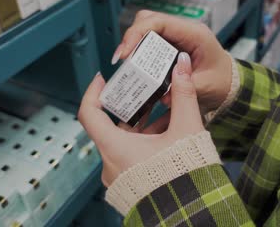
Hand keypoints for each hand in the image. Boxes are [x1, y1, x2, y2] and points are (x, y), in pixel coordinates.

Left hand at [78, 53, 204, 185]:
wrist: (191, 212)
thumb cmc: (185, 176)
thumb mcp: (186, 129)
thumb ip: (184, 95)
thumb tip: (182, 67)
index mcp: (115, 148)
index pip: (89, 113)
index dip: (93, 91)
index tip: (103, 78)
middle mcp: (110, 163)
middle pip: (111, 126)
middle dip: (131, 108)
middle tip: (144, 93)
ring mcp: (118, 176)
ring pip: (123, 142)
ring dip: (141, 127)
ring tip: (163, 114)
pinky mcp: (128, 184)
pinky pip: (129, 157)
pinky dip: (143, 143)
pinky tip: (165, 135)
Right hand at [112, 10, 232, 113]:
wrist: (228, 84)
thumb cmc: (221, 81)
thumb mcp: (206, 87)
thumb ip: (185, 89)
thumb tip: (163, 96)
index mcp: (194, 33)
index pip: (159, 22)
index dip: (137, 34)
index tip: (125, 53)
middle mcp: (183, 31)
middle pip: (147, 21)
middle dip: (131, 39)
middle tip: (121, 60)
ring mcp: (175, 37)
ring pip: (146, 30)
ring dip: (133, 46)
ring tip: (125, 66)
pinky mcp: (169, 47)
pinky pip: (149, 43)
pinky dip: (139, 54)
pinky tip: (134, 69)